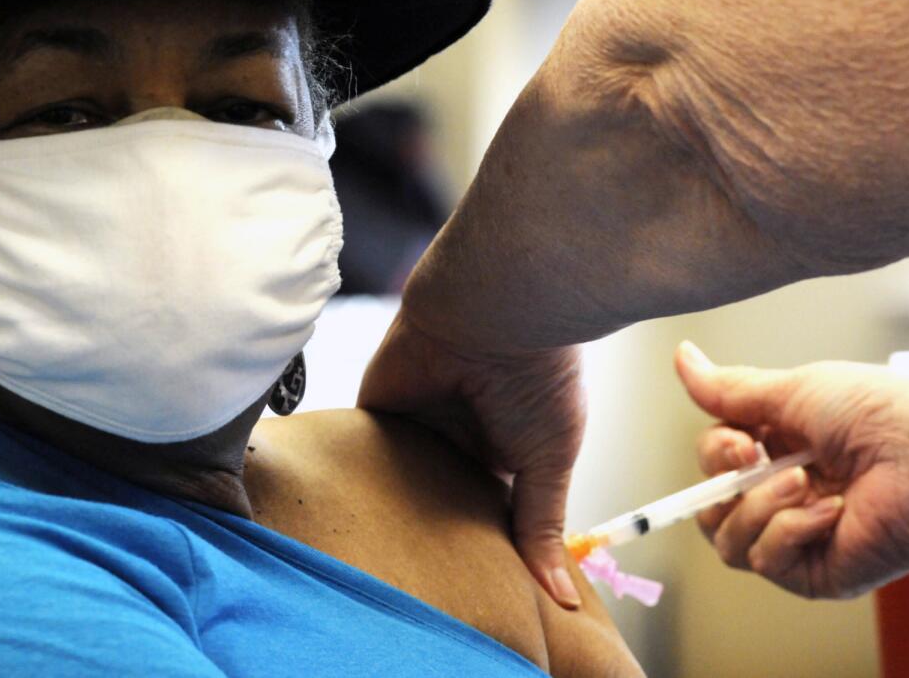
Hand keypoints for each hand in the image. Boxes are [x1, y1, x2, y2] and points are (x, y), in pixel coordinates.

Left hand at [358, 309, 586, 608]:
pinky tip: (346, 523)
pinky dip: (354, 480)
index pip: (483, 513)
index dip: (477, 551)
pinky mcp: (377, 407)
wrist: (496, 309)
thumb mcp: (549, 461)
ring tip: (378, 572)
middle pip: (433, 503)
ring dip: (388, 514)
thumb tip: (562, 599)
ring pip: (394, 483)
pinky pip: (359, 452)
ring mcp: (415, 423)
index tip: (471, 598)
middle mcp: (456, 439)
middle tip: (419, 596)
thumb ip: (541, 526)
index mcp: (502, 454)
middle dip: (427, 540)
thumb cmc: (539, 381)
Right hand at [676, 341, 908, 598]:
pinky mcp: (815, 571)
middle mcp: (786, 493)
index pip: (714, 462)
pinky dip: (787, 533)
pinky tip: (829, 514)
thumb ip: (730, 388)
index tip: (741, 441)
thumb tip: (682, 357)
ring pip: (727, 538)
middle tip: (758, 458)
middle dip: (724, 480)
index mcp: (782, 448)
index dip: (714, 453)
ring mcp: (799, 534)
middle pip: (710, 503)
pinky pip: (765, 560)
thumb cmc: (885, 415)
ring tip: (802, 484)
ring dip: (756, 507)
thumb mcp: (795, 390)